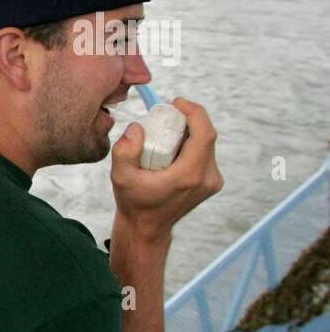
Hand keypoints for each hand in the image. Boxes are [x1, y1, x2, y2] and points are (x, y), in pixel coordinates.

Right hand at [110, 97, 223, 243]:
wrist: (147, 229)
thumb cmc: (133, 202)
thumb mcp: (120, 177)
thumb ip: (124, 150)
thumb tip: (137, 127)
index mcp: (189, 176)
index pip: (204, 134)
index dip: (194, 112)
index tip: (177, 103)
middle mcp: (207, 178)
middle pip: (206, 136)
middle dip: (188, 120)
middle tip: (166, 115)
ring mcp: (212, 181)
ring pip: (206, 144)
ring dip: (189, 132)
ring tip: (166, 132)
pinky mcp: (211, 182)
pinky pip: (205, 152)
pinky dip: (191, 143)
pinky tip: (173, 147)